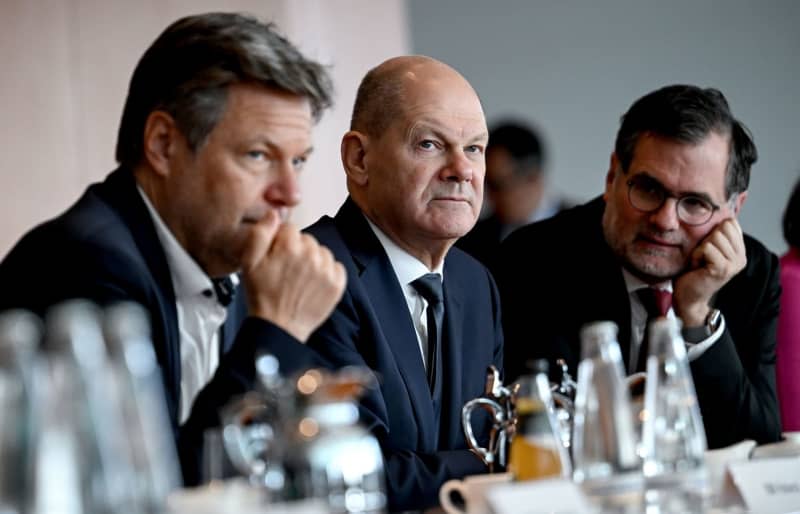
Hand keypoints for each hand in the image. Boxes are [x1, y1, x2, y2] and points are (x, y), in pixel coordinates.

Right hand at [240, 211, 345, 341]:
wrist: (279, 327)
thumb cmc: (263, 297)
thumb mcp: (249, 262)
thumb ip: (260, 233)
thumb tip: (273, 214)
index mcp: (290, 246)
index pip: (290, 228)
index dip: (281, 241)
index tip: (277, 256)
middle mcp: (312, 255)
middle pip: (307, 240)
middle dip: (297, 250)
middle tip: (287, 270)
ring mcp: (327, 270)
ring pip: (321, 252)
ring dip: (313, 260)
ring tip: (299, 278)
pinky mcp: (337, 283)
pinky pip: (336, 266)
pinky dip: (327, 272)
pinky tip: (313, 283)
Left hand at [673, 218, 745, 325]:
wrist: (688, 296)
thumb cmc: (693, 271)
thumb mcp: (708, 249)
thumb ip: (717, 234)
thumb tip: (719, 211)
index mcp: (740, 250)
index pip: (730, 222)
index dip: (712, 231)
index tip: (707, 249)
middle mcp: (742, 257)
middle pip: (722, 227)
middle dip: (705, 240)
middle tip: (702, 257)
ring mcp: (734, 263)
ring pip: (714, 237)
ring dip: (699, 249)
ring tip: (699, 262)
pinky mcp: (723, 269)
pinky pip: (706, 248)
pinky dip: (696, 255)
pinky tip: (696, 267)